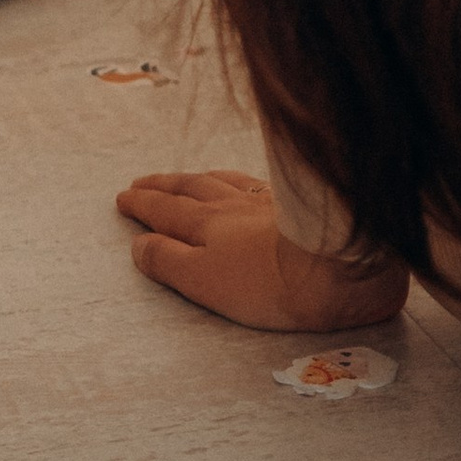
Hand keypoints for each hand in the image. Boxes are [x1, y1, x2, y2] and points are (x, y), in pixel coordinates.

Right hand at [117, 170, 410, 330]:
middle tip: (142, 182)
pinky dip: (238, 180)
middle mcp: (233, 206)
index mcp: (207, 225)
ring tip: (186, 177)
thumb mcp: (204, 281)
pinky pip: (256, 183)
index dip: (143, 205)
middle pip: (191, 189)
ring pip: (223, 182)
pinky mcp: (299, 206)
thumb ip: (169, 262)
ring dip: (198, 179)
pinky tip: (244, 183)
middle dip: (163, 186)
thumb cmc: (267, 283)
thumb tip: (138, 244)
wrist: (337, 266)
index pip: (166, 211)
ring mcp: (267, 202)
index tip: (123, 196)